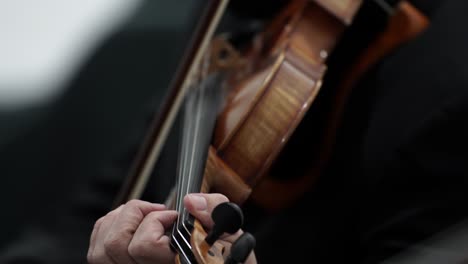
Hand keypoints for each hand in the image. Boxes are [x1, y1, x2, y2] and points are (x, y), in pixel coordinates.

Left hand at [87, 193, 255, 263]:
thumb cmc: (228, 258)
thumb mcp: (233, 233)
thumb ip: (217, 211)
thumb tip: (191, 201)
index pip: (144, 246)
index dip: (156, 223)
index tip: (174, 217)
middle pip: (116, 244)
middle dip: (136, 215)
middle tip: (159, 212)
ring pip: (101, 250)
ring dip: (121, 220)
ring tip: (145, 217)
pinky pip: (98, 252)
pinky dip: (109, 229)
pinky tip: (132, 225)